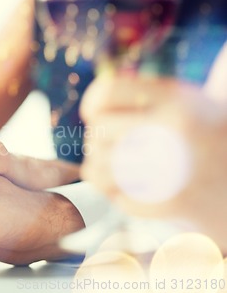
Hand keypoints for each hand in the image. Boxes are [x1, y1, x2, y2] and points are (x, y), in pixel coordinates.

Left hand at [80, 76, 226, 251]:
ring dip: (99, 168)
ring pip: (98, 168)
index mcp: (175, 99)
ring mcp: (173, 169)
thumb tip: (92, 103)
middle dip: (97, 138)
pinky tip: (130, 187)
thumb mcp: (183, 100)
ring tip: (114, 166)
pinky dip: (116, 193)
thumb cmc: (203, 132)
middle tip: (112, 144)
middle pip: (98, 130)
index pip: (108, 92)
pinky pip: (116, 197)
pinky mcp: (171, 202)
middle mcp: (173, 131)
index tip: (94, 113)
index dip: (92, 103)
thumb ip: (141, 95)